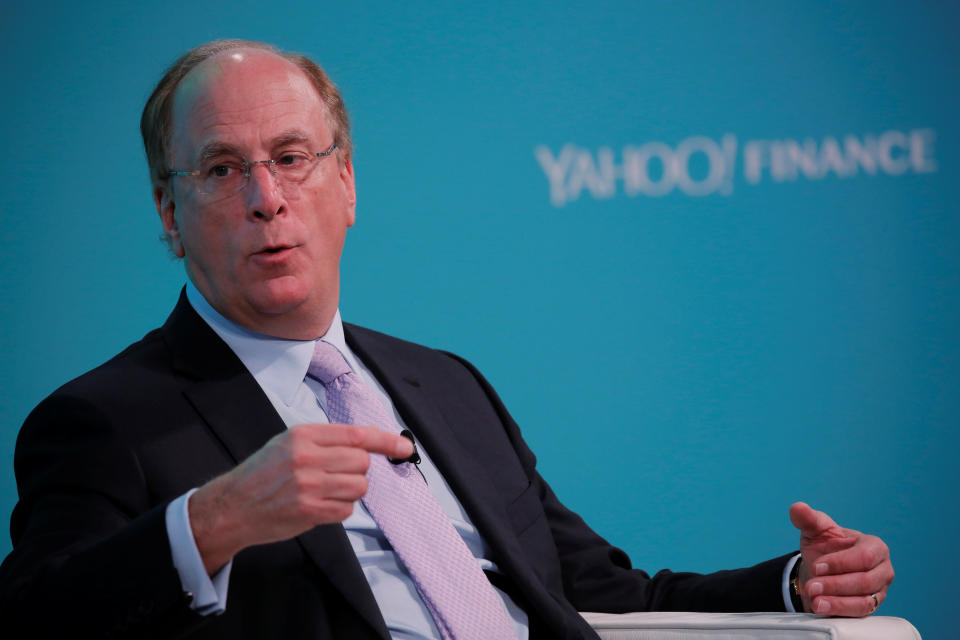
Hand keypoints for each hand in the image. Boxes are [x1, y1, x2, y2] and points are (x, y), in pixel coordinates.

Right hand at [188, 423, 412, 573]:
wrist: (232, 506)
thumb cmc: (263, 473)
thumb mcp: (289, 443)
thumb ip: (326, 441)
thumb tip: (368, 444)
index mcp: (304, 435)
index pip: (358, 435)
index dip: (387, 441)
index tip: (405, 447)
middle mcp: (307, 457)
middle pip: (362, 462)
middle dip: (358, 471)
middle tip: (338, 476)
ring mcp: (309, 485)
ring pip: (359, 487)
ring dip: (350, 491)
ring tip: (326, 491)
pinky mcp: (309, 511)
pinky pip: (346, 510)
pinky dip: (339, 510)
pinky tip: (319, 506)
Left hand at [790, 502, 893, 616]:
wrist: (821, 569)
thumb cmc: (824, 546)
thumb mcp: (815, 531)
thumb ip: (808, 519)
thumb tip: (797, 507)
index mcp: (874, 546)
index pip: (864, 557)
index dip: (840, 563)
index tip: (817, 566)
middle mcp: (882, 569)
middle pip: (865, 581)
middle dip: (836, 584)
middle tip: (812, 586)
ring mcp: (879, 590)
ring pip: (864, 600)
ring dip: (838, 601)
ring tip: (815, 600)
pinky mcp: (870, 606)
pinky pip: (860, 613)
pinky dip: (841, 611)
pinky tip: (821, 608)